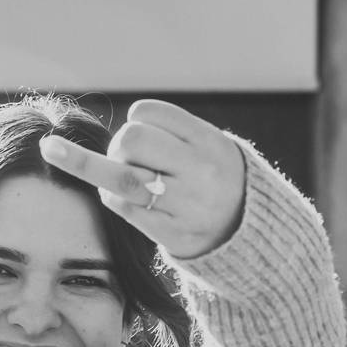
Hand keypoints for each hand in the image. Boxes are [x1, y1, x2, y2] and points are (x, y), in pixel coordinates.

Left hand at [39, 99, 245, 260]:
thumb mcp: (206, 144)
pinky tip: (120, 198)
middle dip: (117, 146)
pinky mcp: (174, 234)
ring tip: (106, 175)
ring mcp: (189, 204)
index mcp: (209, 141)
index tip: (142, 134)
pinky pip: (124, 208)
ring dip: (101, 172)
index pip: (147, 112)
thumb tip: (114, 138)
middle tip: (123, 158)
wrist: (245, 230)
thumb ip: (168, 132)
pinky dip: (112, 198)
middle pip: (131, 140)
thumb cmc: (211, 178)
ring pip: (122, 177)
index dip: (134, 120)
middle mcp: (202, 171)